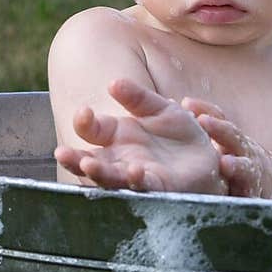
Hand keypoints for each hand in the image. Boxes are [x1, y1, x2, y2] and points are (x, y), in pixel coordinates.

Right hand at [55, 78, 226, 194]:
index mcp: (117, 136)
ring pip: (111, 178)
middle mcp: (121, 158)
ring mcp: (137, 175)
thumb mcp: (160, 108)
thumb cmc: (181, 134)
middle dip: (75, 160)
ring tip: (88, 164)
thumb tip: (113, 83)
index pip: (91, 130)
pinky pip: (144, 187)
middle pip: (90, 162)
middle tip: (62, 154)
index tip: (84, 112)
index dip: (83, 122)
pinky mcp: (159, 188)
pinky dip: (137, 180)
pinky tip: (135, 170)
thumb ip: (138, 97)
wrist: (210, 157)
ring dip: (98, 173)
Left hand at [182, 97, 271, 197]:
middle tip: (203, 121)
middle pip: (233, 137)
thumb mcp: (224, 142)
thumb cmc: (239, 159)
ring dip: (236, 165)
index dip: (204, 110)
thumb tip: (169, 105)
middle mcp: (242, 150)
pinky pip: (250, 193)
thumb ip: (203, 128)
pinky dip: (247, 192)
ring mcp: (250, 171)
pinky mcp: (254, 193)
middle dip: (219, 129)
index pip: (219, 118)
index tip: (187, 103)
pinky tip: (241, 194)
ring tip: (225, 163)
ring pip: (245, 166)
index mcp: (230, 137)